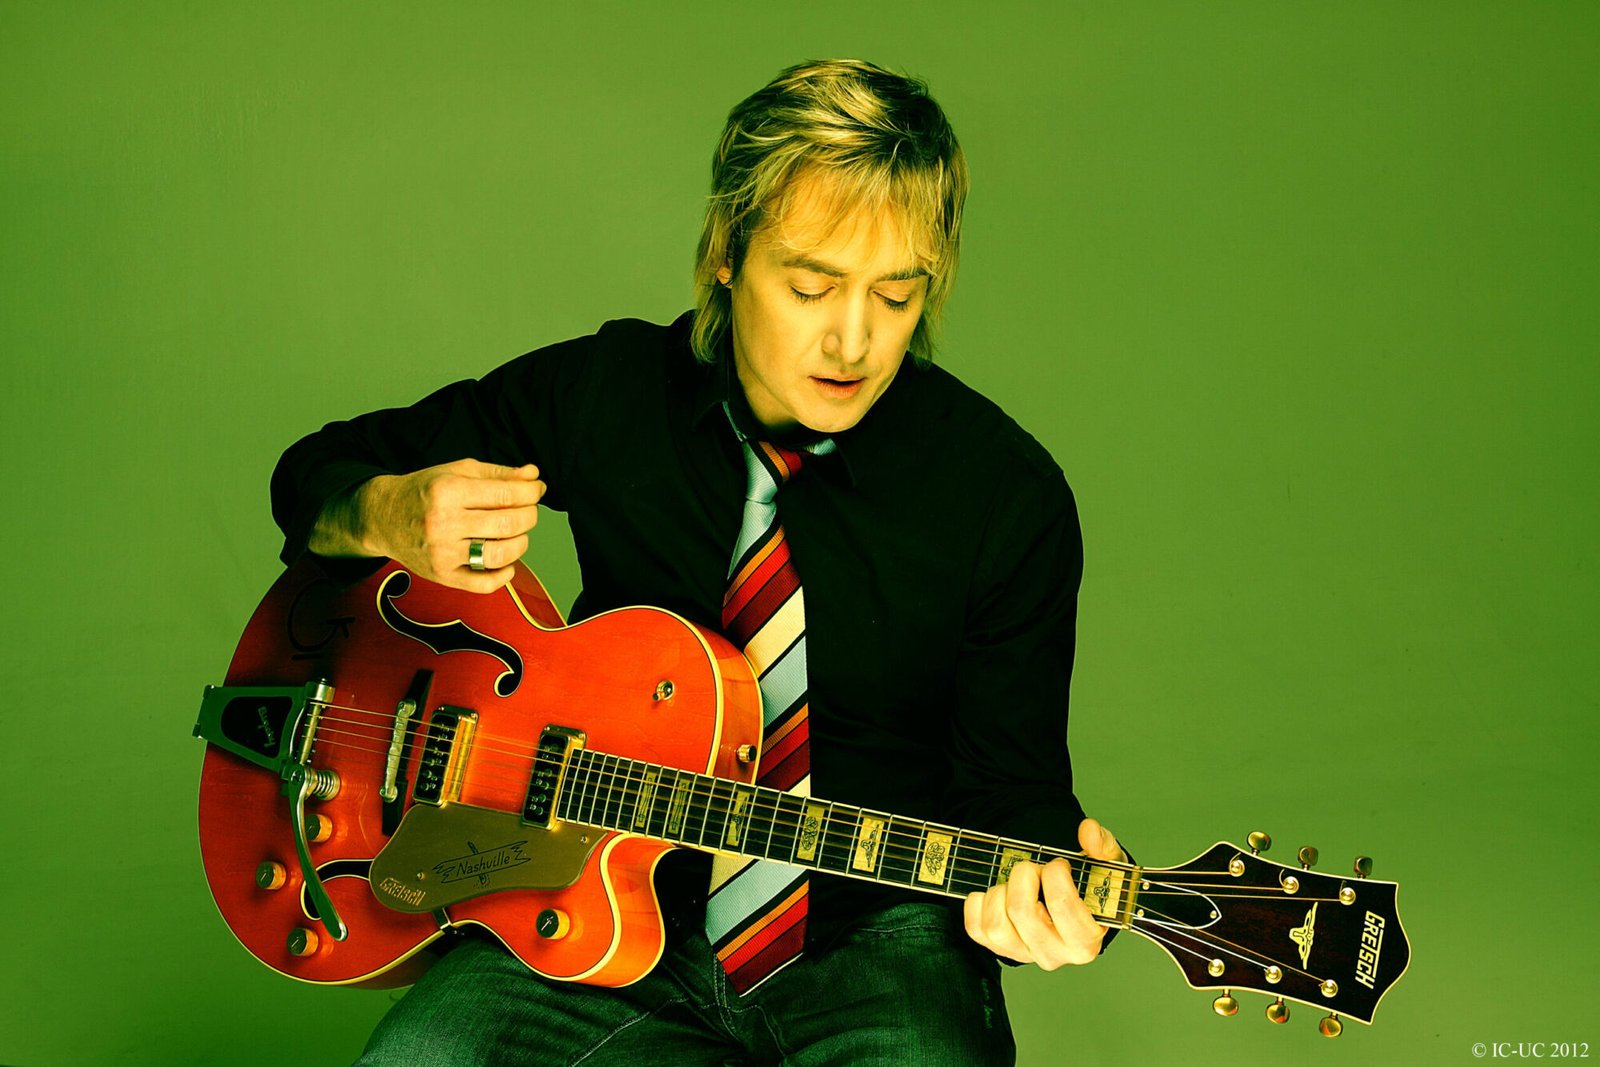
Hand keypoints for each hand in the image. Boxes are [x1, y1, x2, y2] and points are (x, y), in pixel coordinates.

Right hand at [321, 459, 545, 591]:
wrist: (382, 517)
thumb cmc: (424, 492)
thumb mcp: (457, 471)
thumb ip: (499, 473)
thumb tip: (534, 475)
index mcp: (448, 491)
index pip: (507, 494)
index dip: (532, 492)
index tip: (537, 490)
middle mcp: (444, 522)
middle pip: (508, 523)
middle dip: (529, 516)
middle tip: (528, 511)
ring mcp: (442, 552)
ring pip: (500, 554)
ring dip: (521, 544)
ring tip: (517, 534)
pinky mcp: (441, 575)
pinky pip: (483, 584)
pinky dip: (504, 575)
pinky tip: (506, 563)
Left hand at [962, 817, 1124, 968]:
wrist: (1072, 910)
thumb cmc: (1089, 890)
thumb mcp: (1105, 867)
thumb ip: (1102, 846)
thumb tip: (1088, 831)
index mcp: (1084, 941)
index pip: (1061, 904)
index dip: (1055, 874)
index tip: (1059, 865)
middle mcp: (1054, 954)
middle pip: (1022, 911)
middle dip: (1024, 876)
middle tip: (1034, 869)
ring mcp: (1024, 954)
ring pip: (995, 924)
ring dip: (1000, 892)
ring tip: (1015, 884)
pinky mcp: (999, 949)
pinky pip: (976, 928)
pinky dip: (979, 904)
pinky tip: (998, 893)